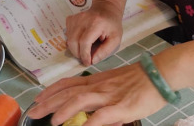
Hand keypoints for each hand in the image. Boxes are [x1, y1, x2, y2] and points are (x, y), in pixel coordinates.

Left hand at [28, 62, 166, 125]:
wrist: (160, 73)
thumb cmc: (140, 80)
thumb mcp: (116, 84)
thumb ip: (102, 96)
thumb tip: (91, 117)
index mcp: (97, 81)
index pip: (68, 84)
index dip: (51, 91)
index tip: (38, 98)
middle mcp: (99, 86)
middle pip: (69, 92)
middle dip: (49, 102)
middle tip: (33, 112)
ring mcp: (110, 96)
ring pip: (81, 100)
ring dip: (64, 110)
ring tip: (52, 121)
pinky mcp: (122, 107)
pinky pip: (103, 115)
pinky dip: (91, 122)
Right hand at [66, 0, 124, 65]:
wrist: (106, 8)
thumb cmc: (112, 25)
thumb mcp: (115, 39)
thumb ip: (105, 51)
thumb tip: (93, 60)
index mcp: (96, 23)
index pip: (84, 42)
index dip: (84, 54)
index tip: (88, 62)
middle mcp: (83, 19)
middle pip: (73, 41)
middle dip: (78, 54)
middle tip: (85, 58)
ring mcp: (75, 18)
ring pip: (69, 39)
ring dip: (75, 48)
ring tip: (84, 49)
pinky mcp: (71, 19)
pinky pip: (67, 34)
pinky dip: (72, 41)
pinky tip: (80, 40)